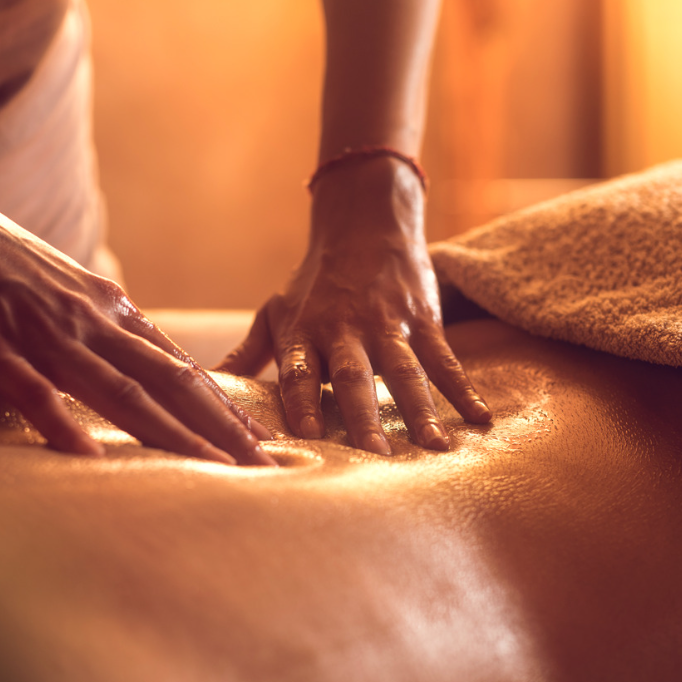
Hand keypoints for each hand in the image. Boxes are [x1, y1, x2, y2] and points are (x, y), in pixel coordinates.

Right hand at [0, 142, 275, 464]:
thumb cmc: (2, 263)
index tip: (259, 437)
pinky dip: (64, 426)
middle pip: (172, 383)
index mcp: (113, 311)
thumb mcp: (70, 293)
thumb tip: (138, 369)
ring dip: (173, 433)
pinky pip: (36, 394)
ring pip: (122, 392)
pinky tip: (91, 459)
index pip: (182, 367)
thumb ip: (105, 333)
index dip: (224, 405)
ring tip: (214, 468)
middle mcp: (94, 323)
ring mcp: (48, 336)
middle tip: (263, 463)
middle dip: (222, 427)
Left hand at [218, 157, 489, 454]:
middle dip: (362, 416)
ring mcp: (386, 324)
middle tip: (375, 456)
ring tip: (433, 447)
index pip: (299, 373)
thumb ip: (247, 354)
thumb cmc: (313, 282)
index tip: (307, 437)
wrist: (363, 225)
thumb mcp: (275, 312)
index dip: (302, 402)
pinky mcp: (421, 318)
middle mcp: (344, 330)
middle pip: (353, 376)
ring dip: (419, 408)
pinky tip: (479, 419)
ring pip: (404, 370)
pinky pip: (444, 357)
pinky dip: (462, 388)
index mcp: (304, 334)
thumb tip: (202, 385)